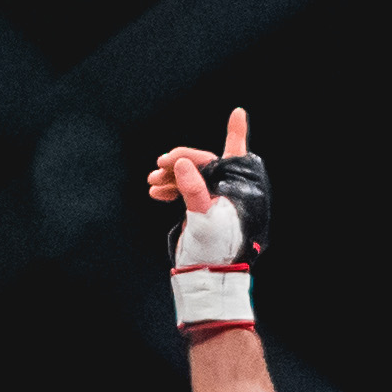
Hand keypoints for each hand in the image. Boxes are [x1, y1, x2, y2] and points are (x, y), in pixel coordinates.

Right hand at [148, 108, 267, 331]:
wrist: (208, 279)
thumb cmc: (214, 251)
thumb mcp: (204, 218)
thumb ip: (194, 189)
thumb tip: (184, 163)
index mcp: (239, 190)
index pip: (235, 155)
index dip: (236, 132)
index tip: (238, 112)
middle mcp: (231, 193)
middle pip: (205, 163)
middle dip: (180, 161)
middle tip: (158, 166)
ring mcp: (218, 202)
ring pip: (193, 177)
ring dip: (172, 176)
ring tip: (152, 181)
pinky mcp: (206, 211)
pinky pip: (188, 190)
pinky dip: (172, 188)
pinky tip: (156, 191)